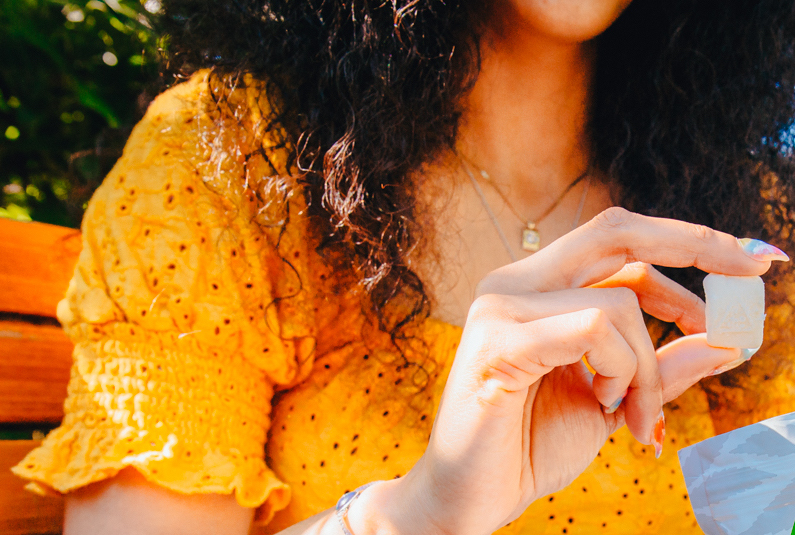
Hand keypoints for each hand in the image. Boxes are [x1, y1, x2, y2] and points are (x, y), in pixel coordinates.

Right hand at [383, 208, 778, 534]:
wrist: (469, 499)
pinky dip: (620, 370)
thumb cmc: (529, 446)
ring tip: (636, 416)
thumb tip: (727, 339)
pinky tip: (603, 404)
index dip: (687, 245)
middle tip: (757, 265)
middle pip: (615, 231)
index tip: (751, 263)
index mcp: (535, 289)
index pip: (618, 244)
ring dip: (649, 366)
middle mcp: (513, 283)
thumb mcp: (614, 402)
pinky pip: (592, 330)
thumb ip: (661, 367)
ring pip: (617, 302)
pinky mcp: (499, 343)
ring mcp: (501, 308)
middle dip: (695, 243)